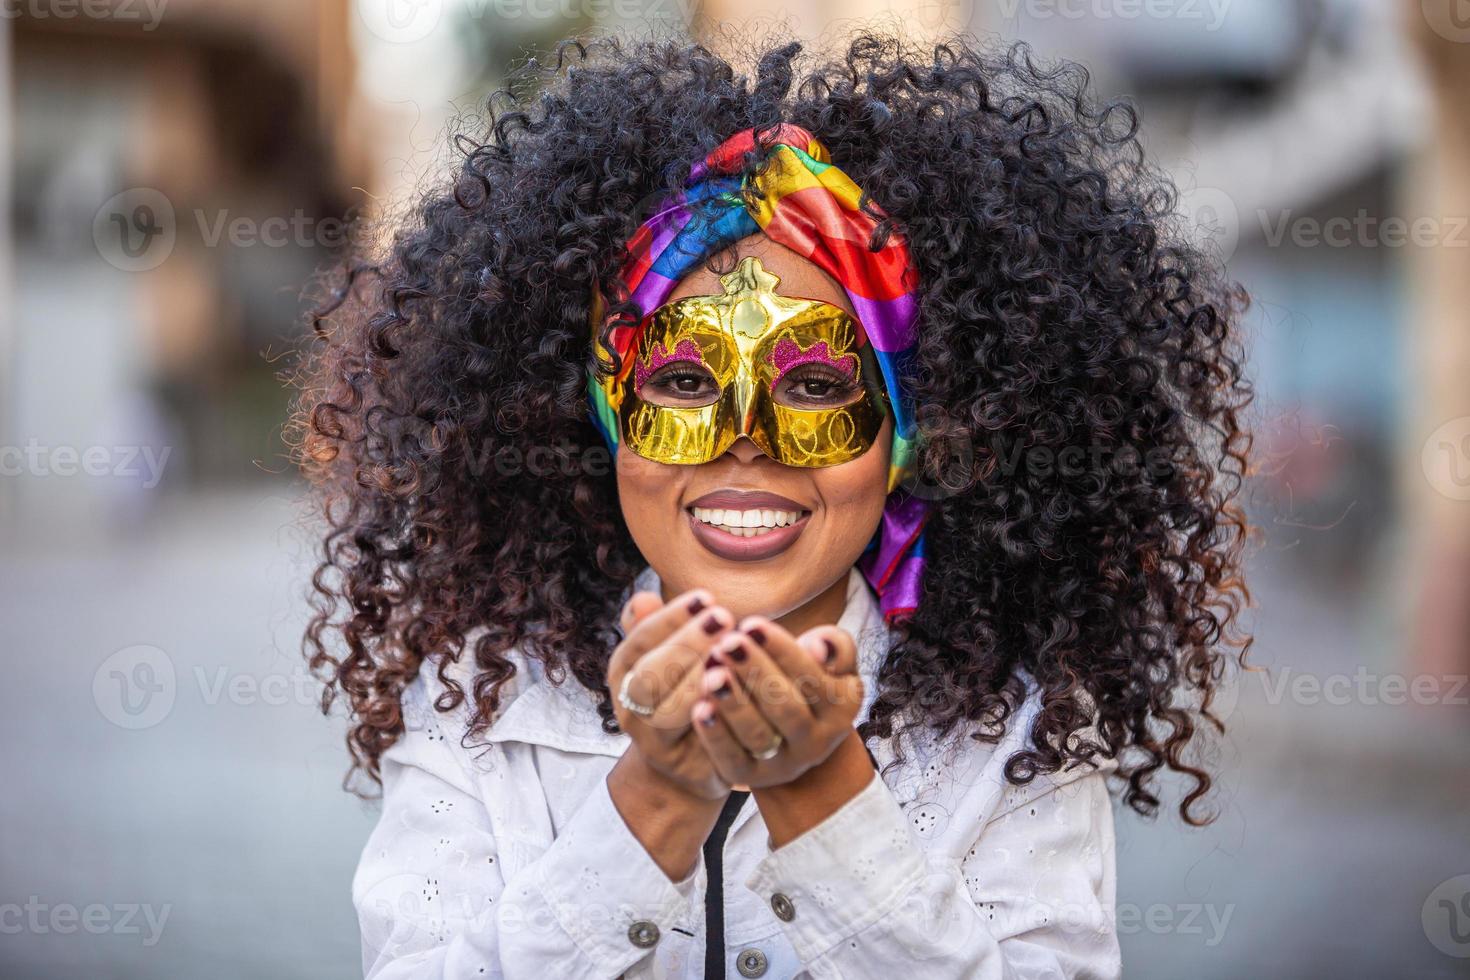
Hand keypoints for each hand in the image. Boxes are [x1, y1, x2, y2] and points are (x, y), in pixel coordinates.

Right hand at [606, 587, 737, 800]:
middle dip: (686, 643)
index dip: (672, 618)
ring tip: (731, 650)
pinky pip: (697, 742)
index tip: (706, 597)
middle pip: (649, 675)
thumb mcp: (665, 656)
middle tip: (724, 616)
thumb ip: (658, 628)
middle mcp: (629, 707)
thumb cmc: (681, 692)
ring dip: (698, 679)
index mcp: (624, 671)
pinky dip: (715, 715)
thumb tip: (643, 596)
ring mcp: (651, 741)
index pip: (640, 640)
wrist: (688, 762)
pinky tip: (738, 690)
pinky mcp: (681, 766)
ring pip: (668, 712)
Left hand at [690, 617, 861, 789]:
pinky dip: (715, 734)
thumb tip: (819, 646)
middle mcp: (817, 741)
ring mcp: (783, 764)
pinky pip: (731, 759)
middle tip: (727, 643)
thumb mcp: (831, 662)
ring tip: (711, 672)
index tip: (751, 624)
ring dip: (734, 702)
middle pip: (786, 708)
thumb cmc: (806, 680)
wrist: (791, 738)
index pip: (813, 677)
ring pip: (758, 735)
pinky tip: (699, 707)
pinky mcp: (749, 777)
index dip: (782, 650)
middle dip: (756, 673)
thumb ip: (834, 645)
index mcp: (841, 708)